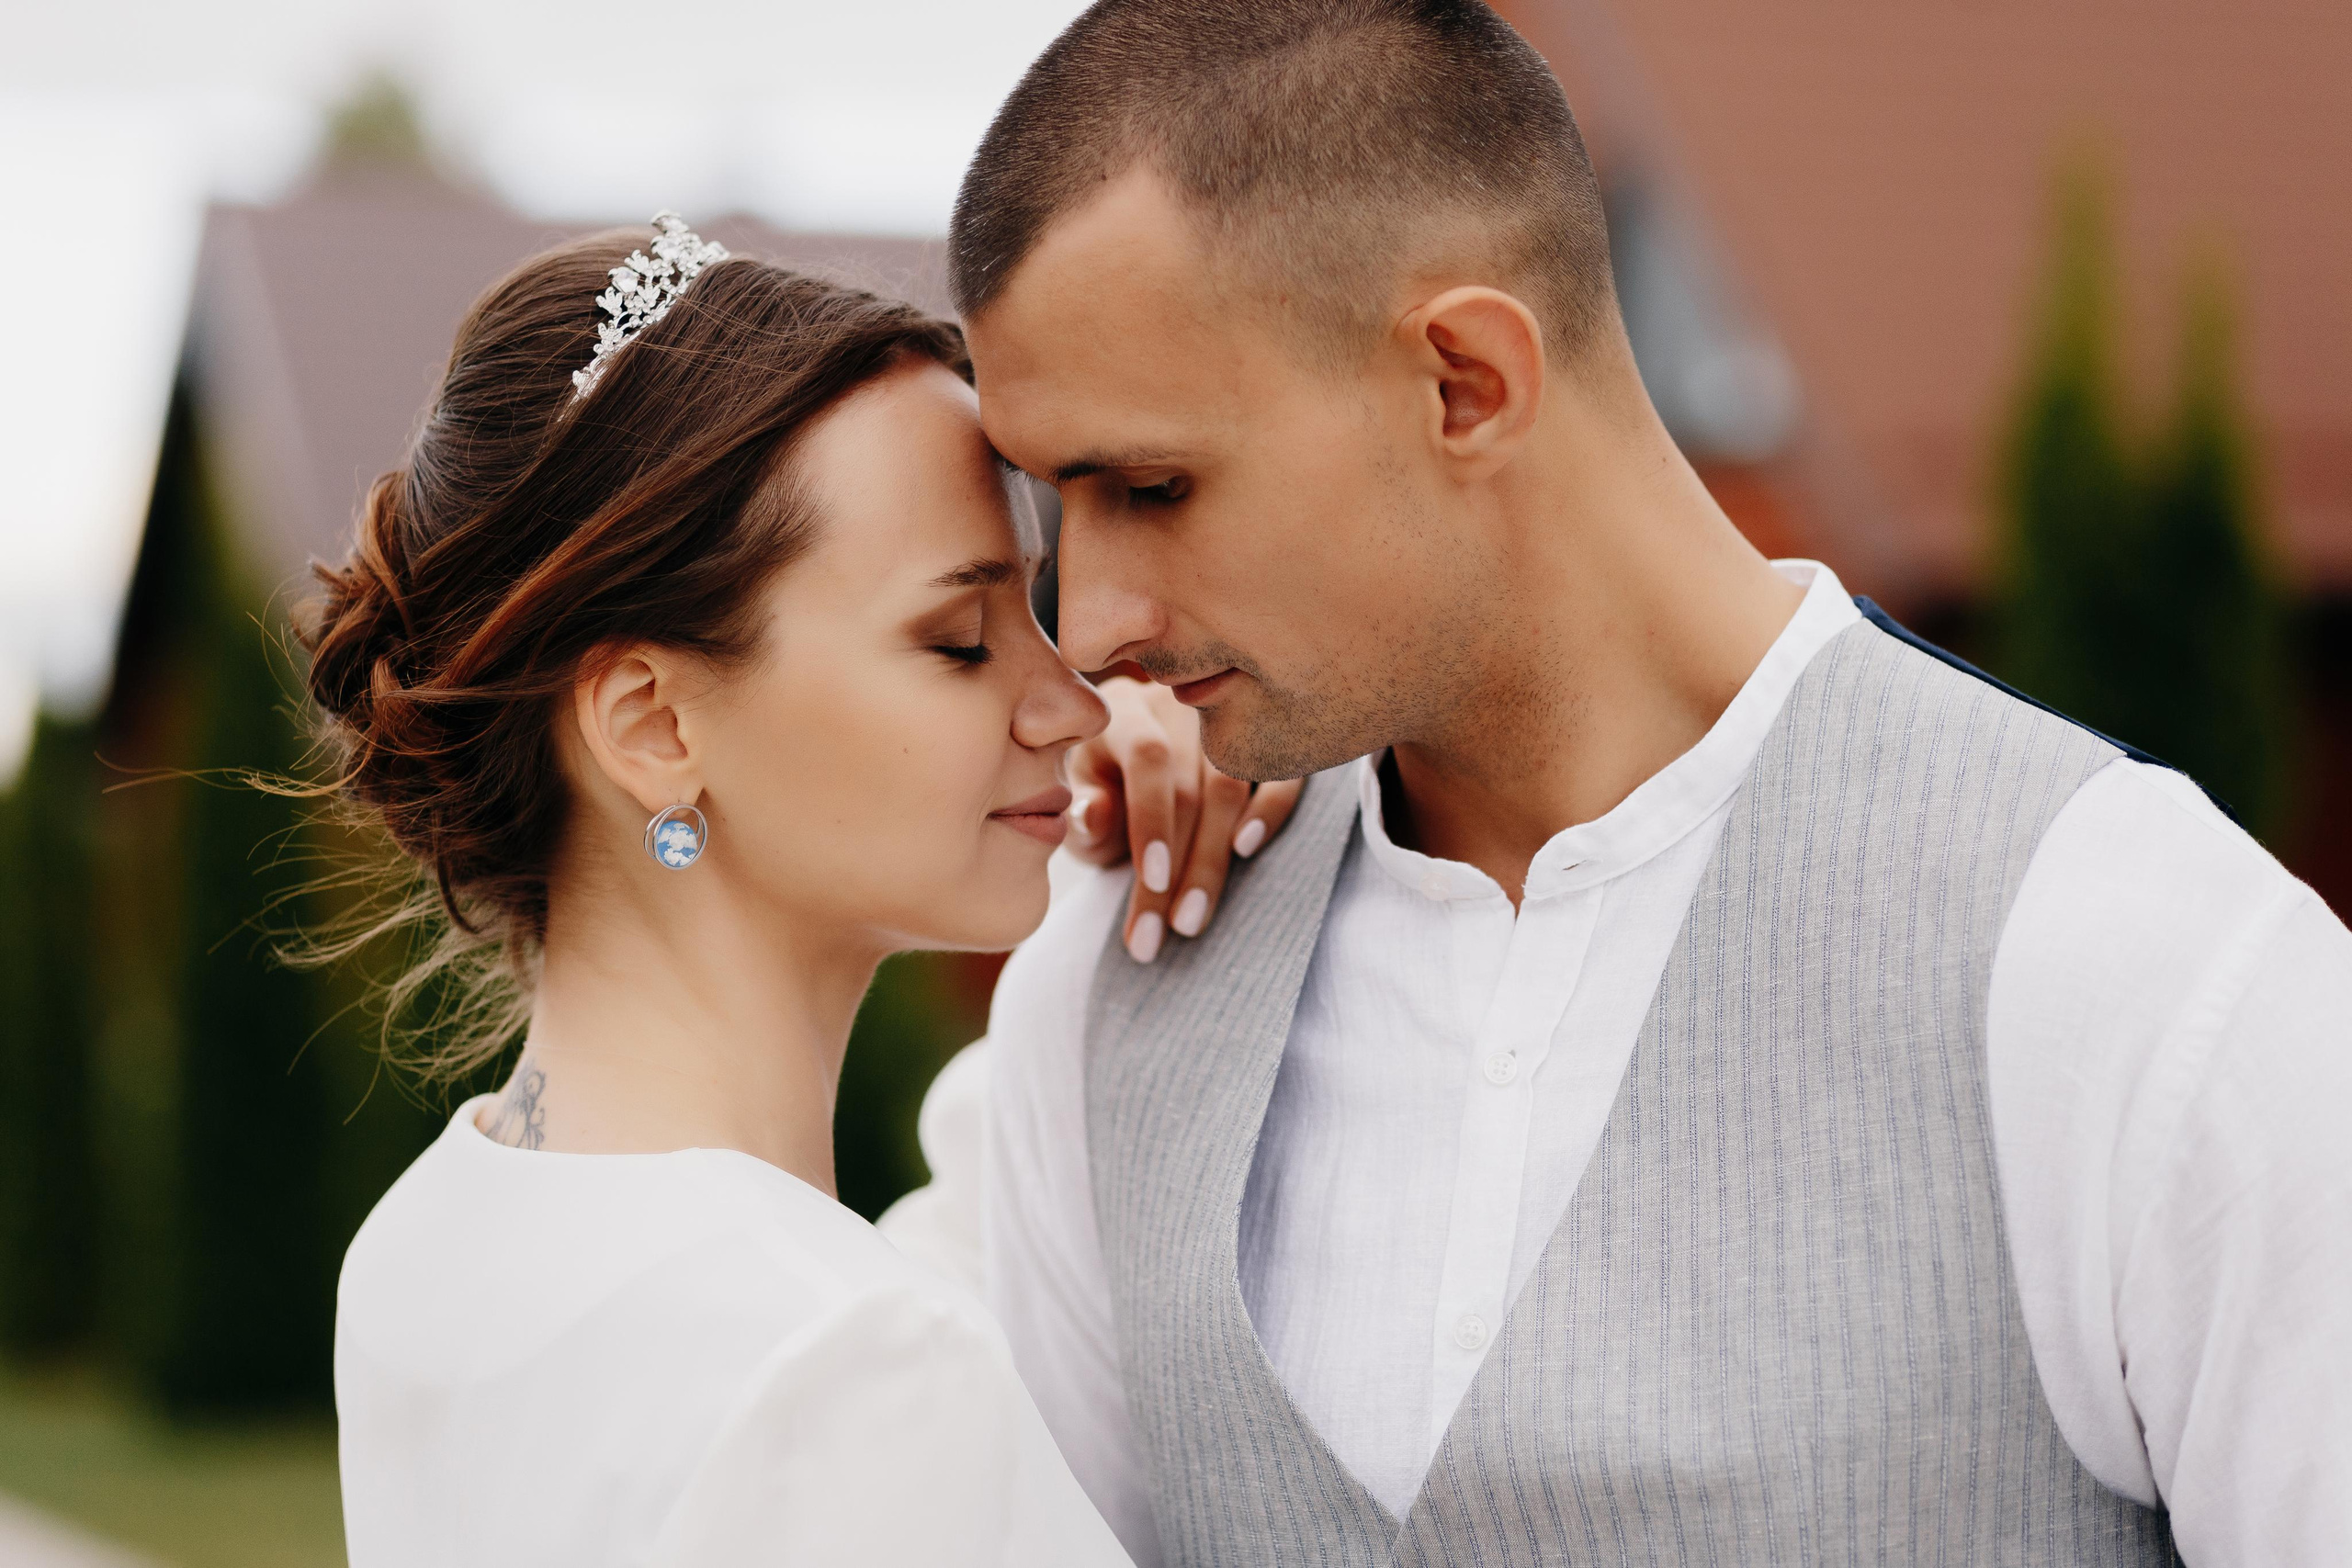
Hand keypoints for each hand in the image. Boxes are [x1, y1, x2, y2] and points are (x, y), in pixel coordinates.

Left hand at [1067, 676, 1302, 961]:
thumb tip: (1092, 816)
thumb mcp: (1082, 806)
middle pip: (1192, 785)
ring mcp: (1225, 721)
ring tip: (1191, 921)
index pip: (1149, 757)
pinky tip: (1246, 852)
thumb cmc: (1103, 798)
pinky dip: (1270, 812)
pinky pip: (1281, 775)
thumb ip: (1083, 813)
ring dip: (1214, 861)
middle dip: (1180, 868)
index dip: (1153, 820)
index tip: (1152, 883)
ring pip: (1233, 788)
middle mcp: (1178, 706)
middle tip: (1169, 931)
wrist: (1135, 784)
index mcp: (1123, 711)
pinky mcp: (1264, 744)